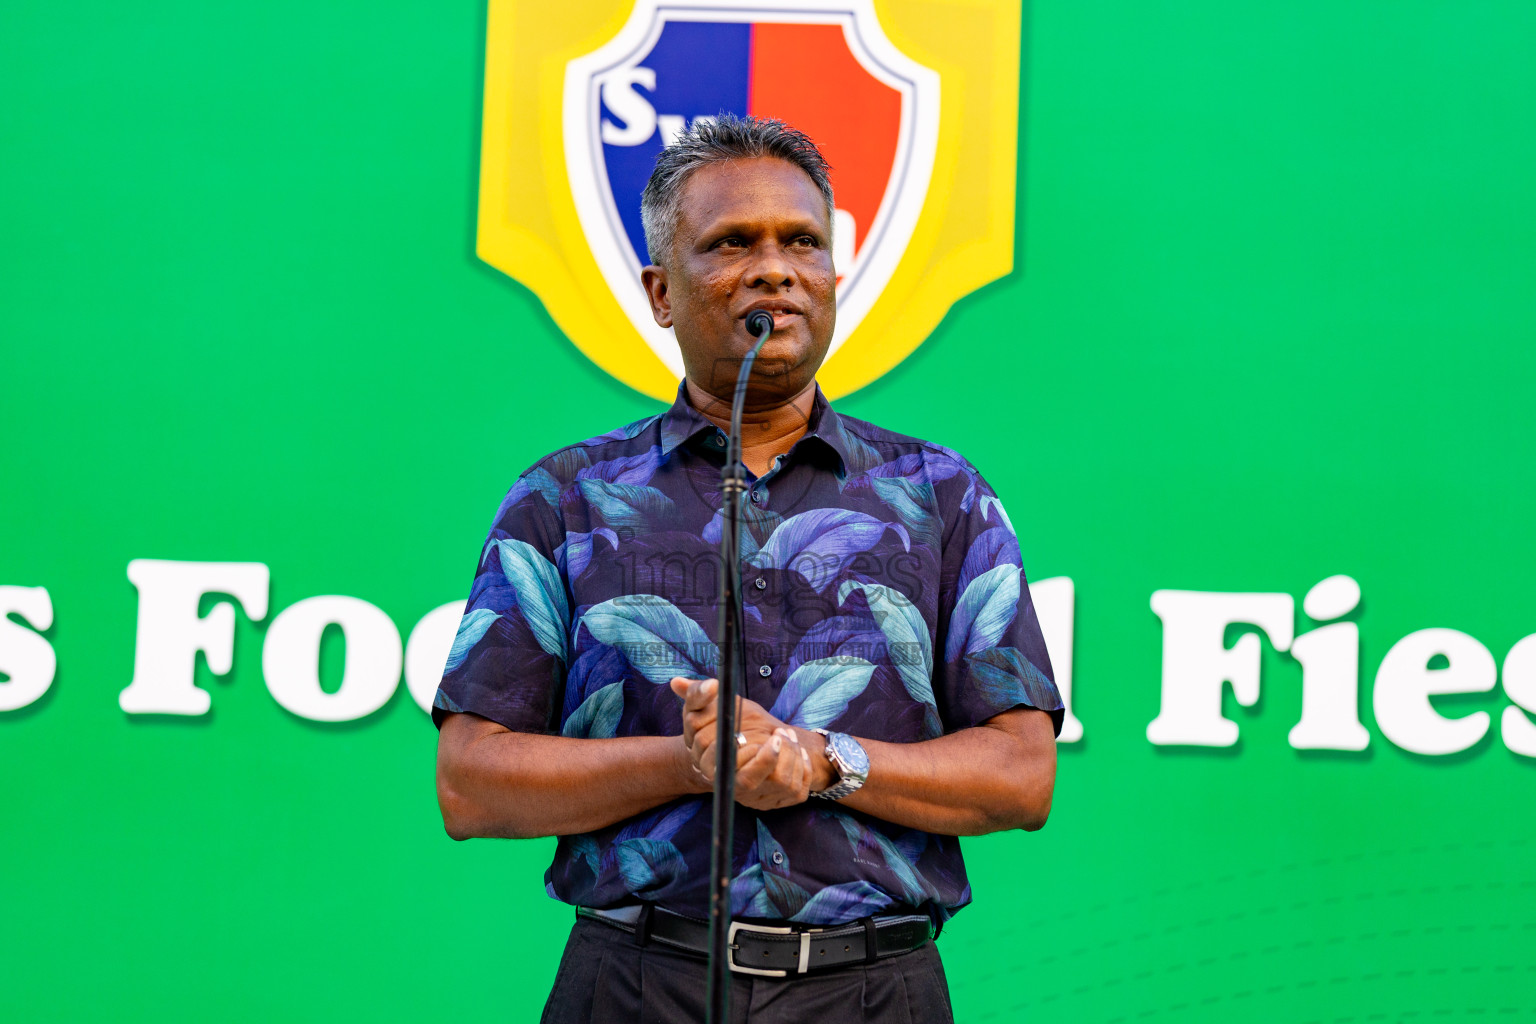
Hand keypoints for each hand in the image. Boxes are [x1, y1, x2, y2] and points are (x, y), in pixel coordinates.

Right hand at [669, 676, 816, 808]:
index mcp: (707, 764)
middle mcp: (730, 785)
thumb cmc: (722, 724)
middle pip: (747, 780)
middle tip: (778, 735)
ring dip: (787, 757)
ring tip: (786, 735)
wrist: (741, 748)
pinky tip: (799, 750)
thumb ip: (699, 694)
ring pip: (774, 783)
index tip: (743, 731)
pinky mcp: (777, 801)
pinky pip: (794, 790)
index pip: (721, 764)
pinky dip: (802, 768)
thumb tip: (711, 685)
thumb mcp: (706, 706)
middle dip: (766, 756)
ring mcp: (754, 796)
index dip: (732, 747)